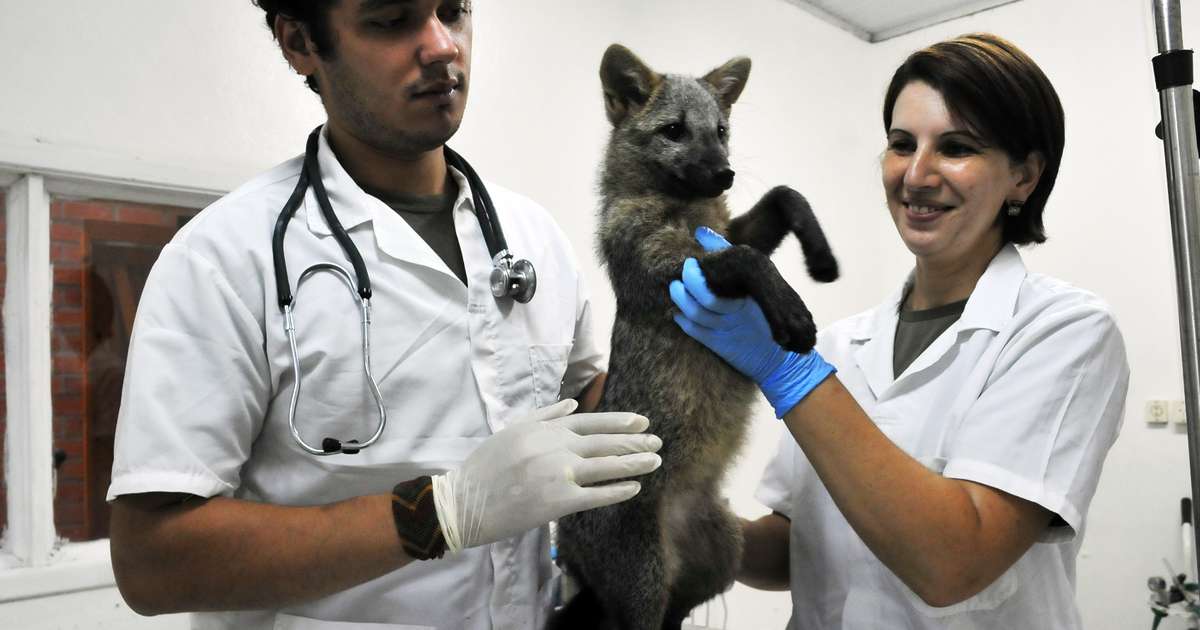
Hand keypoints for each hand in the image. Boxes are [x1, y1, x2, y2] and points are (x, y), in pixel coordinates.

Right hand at [432, 399, 661, 551]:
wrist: (465, 502)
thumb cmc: (486, 466)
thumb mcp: (513, 430)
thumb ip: (545, 415)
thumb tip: (573, 405)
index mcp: (545, 429)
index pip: (592, 422)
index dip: (620, 422)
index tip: (642, 422)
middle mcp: (556, 447)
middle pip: (605, 442)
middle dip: (635, 441)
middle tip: (658, 441)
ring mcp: (558, 474)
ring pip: (607, 466)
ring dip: (634, 463)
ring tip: (655, 461)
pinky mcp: (558, 502)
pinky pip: (596, 495)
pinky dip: (617, 490)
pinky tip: (634, 487)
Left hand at [670, 226, 835, 416]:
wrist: (783, 359)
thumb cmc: (767, 312)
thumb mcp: (758, 280)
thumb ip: (729, 254)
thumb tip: (701, 232)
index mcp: (752, 293)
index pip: (727, 275)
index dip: (703, 270)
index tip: (692, 260)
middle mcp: (740, 311)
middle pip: (708, 298)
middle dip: (691, 283)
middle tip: (684, 270)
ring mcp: (730, 329)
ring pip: (697, 314)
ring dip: (681, 299)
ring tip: (675, 287)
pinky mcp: (721, 345)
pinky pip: (695, 331)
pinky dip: (682, 319)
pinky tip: (677, 311)